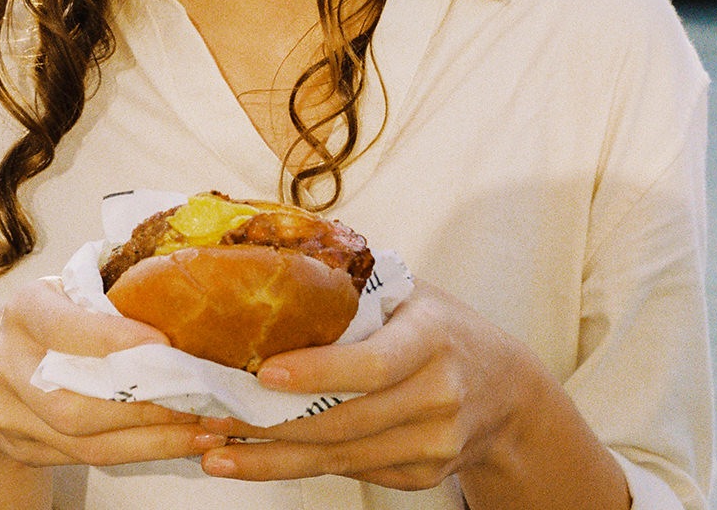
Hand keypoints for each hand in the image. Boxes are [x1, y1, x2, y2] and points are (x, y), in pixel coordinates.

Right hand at [0, 276, 228, 467]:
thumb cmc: (52, 319)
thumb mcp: (69, 289)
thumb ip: (111, 287)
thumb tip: (181, 270)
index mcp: (24, 310)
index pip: (66, 329)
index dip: (116, 341)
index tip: (168, 347)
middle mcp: (7, 363)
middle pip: (75, 401)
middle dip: (147, 406)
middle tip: (203, 400)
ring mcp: (8, 413)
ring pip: (85, 438)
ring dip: (155, 437)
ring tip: (207, 429)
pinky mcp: (22, 446)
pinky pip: (87, 456)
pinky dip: (141, 450)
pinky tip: (182, 442)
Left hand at [194, 280, 544, 490]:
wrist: (506, 389)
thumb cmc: (439, 327)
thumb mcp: (412, 293)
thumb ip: (353, 282)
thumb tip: (268, 243)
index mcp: (433, 337)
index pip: (376, 363)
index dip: (321, 372)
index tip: (265, 372)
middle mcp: (441, 394)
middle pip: (348, 421)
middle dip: (272, 424)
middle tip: (209, 419)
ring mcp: (436, 442)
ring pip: (342, 457)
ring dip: (272, 458)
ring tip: (214, 451)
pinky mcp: (425, 474)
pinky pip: (354, 472)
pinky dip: (300, 469)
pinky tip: (256, 460)